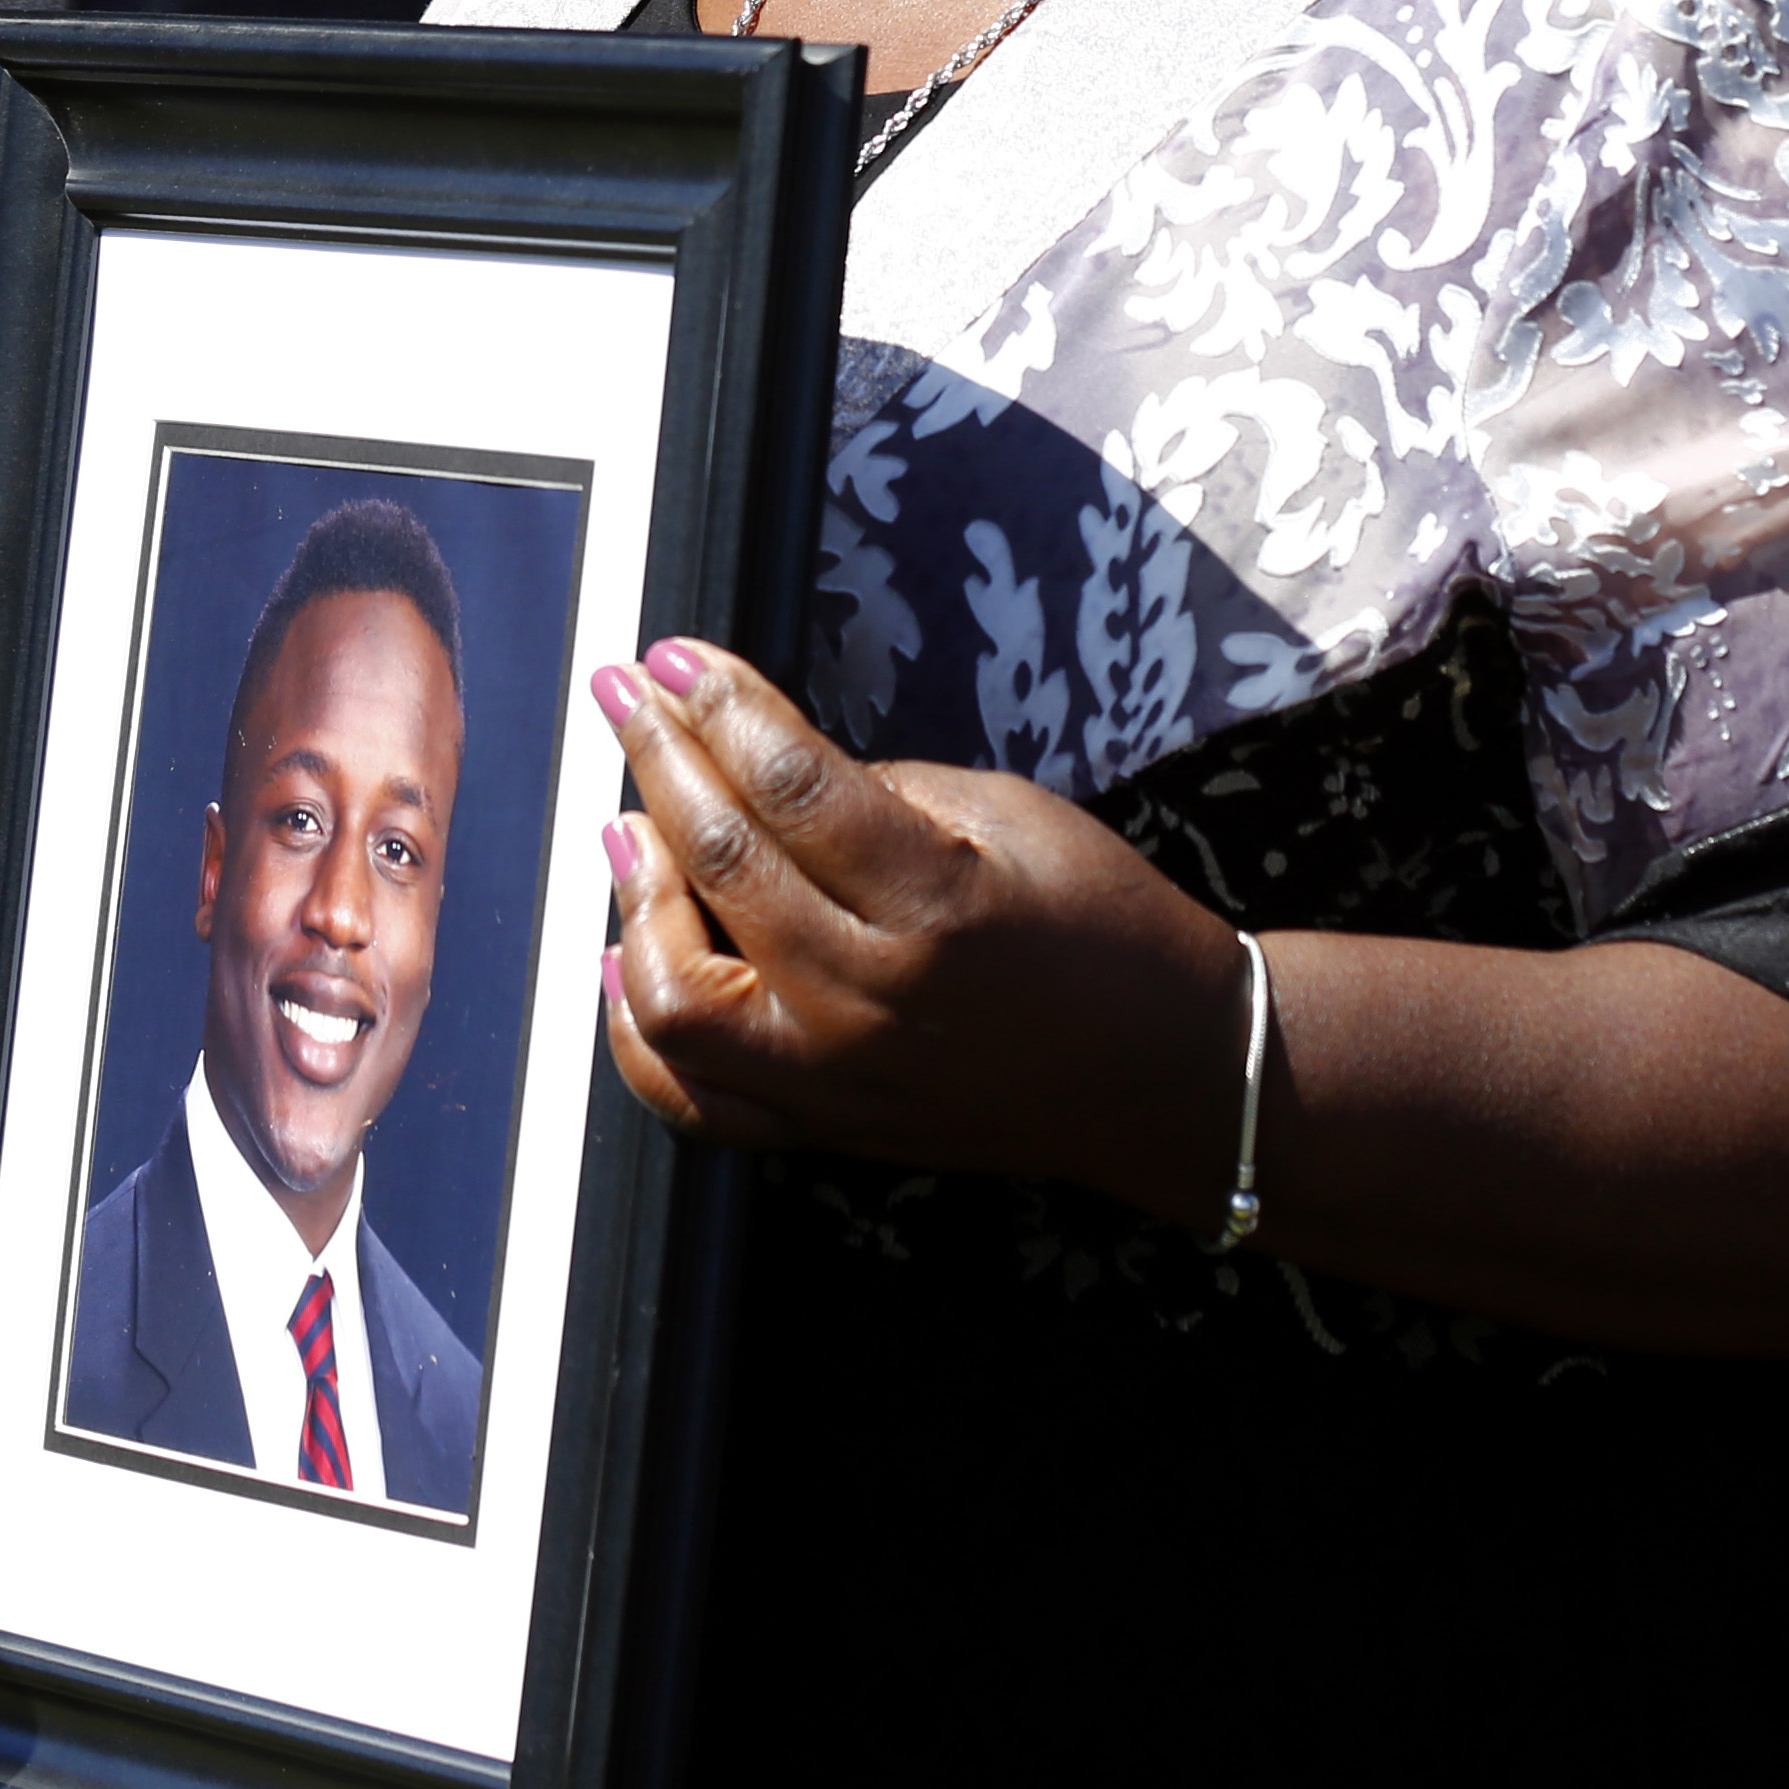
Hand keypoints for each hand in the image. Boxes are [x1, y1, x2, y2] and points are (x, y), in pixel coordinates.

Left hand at [593, 644, 1248, 1223]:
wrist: (1163, 1072)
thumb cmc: (1102, 927)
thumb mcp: (1009, 815)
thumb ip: (875, 791)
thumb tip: (757, 763)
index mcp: (937, 904)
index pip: (790, 786)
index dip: (718, 706)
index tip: (673, 659)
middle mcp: (873, 1000)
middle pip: (721, 864)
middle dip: (660, 759)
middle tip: (626, 699)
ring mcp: (838, 1078)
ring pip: (673, 996)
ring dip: (636, 894)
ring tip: (631, 825)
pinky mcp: (823, 1129)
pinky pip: (690, 1095)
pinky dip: (636, 1026)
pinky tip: (625, 953)